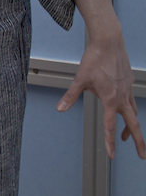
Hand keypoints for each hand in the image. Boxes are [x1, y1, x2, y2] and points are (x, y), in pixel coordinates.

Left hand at [58, 32, 145, 158]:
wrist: (109, 42)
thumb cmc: (94, 59)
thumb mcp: (80, 79)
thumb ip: (71, 96)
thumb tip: (60, 109)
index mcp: (110, 100)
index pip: (110, 127)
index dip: (110, 143)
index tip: (111, 156)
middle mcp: (122, 97)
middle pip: (134, 125)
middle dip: (139, 142)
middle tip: (142, 156)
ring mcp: (128, 90)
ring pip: (134, 113)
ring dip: (132, 126)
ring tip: (126, 136)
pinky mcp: (129, 82)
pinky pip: (131, 100)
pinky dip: (129, 108)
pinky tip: (122, 107)